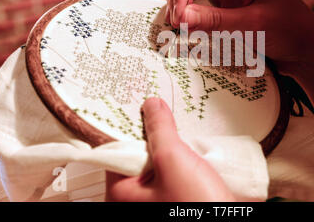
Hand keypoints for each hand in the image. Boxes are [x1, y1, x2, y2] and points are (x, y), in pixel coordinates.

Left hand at [106, 97, 234, 201]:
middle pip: (139, 154)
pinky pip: (174, 171)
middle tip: (166, 118)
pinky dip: (183, 158)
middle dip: (156, 137)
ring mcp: (157, 200)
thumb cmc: (196, 207)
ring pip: (160, 162)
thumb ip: (159, 130)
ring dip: (172, 146)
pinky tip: (193, 150)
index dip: (130, 127)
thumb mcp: (173, 160)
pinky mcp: (177, 198)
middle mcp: (136, 200)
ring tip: (183, 133)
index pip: (117, 150)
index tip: (142, 108)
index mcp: (121, 195)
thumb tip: (151, 107)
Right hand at [166, 0, 313, 70]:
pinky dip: (194, 17)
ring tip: (175, 28)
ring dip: (184, 8)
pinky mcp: (231, 8)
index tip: (176, 19)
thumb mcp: (253, 26)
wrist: (308, 51)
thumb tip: (180, 18)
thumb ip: (216, 21)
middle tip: (172, 25)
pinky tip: (186, 29)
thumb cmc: (290, 32)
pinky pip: (205, 8)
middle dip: (180, 0)